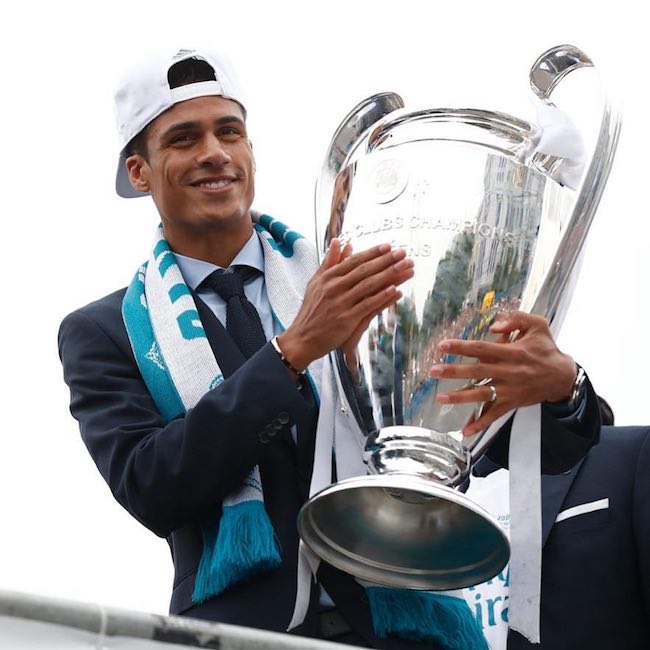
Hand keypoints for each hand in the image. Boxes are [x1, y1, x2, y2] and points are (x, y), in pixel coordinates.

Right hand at [279, 239, 413, 369]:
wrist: (303, 338)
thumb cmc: (311, 310)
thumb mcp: (316, 282)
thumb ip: (329, 262)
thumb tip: (340, 242)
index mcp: (328, 277)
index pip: (354, 261)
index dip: (373, 253)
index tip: (389, 246)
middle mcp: (334, 287)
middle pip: (364, 270)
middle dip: (386, 260)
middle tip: (403, 253)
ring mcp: (341, 303)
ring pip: (369, 285)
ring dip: (390, 275)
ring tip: (406, 268)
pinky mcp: (347, 319)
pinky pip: (368, 305)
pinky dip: (382, 297)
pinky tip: (396, 290)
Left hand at [429, 311, 576, 435]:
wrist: (563, 376)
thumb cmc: (546, 348)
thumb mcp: (537, 325)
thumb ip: (515, 319)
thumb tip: (493, 325)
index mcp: (512, 352)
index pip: (482, 348)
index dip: (462, 347)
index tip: (442, 346)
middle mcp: (508, 372)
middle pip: (477, 371)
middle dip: (454, 372)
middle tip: (434, 371)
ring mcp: (509, 390)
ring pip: (482, 394)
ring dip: (461, 397)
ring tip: (441, 398)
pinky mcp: (511, 403)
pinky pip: (494, 415)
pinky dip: (481, 423)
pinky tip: (466, 430)